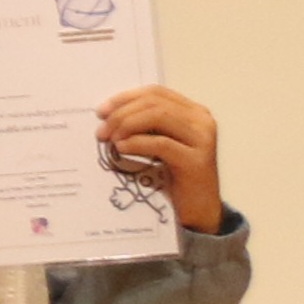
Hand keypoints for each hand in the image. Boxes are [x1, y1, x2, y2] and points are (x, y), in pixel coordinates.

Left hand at [100, 84, 225, 233]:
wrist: (199, 210)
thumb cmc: (175, 177)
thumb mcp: (158, 146)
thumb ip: (144, 127)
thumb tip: (108, 115)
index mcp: (193, 112)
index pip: (156, 92)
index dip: (126, 97)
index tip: (101, 111)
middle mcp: (202, 120)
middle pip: (155, 103)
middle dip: (122, 114)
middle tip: (101, 131)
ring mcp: (202, 139)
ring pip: (158, 117)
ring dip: (127, 125)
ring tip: (110, 140)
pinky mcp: (197, 160)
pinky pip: (161, 143)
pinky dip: (137, 144)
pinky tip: (121, 150)